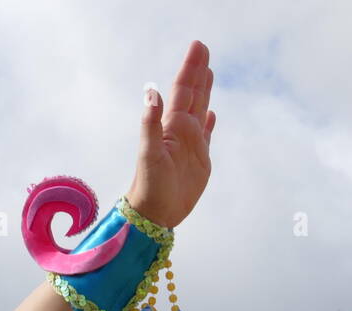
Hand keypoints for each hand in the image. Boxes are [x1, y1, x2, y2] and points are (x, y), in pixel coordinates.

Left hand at [125, 41, 214, 227]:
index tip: (197, 46)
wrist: (154, 213)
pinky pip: (207, 134)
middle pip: (193, 94)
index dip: (190, 68)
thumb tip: (151, 92)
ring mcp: (191, 144)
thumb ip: (149, 123)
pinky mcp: (200, 159)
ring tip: (208, 72)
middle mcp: (181, 131)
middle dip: (198, 71)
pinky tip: (212, 114)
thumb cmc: (149, 186)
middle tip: (202, 49)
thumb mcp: (148, 153)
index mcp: (170, 126)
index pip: (182, 90)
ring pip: (200, 110)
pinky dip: (210, 122)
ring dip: (205, 91)